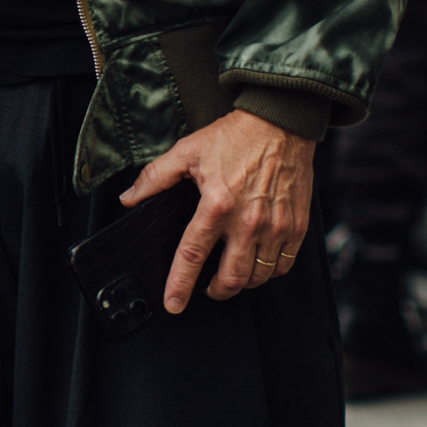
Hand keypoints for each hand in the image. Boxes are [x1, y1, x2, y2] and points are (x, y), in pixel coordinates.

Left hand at [121, 109, 316, 312]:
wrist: (281, 122)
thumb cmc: (236, 136)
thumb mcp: (188, 151)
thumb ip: (155, 177)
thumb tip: (129, 197)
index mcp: (216, 205)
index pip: (192, 255)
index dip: (180, 285)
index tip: (173, 304)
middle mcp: (247, 221)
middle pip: (231, 278)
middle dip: (217, 291)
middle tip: (208, 289)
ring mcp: (275, 226)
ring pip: (258, 276)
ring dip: (242, 282)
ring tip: (232, 274)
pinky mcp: (297, 225)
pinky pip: (283, 264)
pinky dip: (269, 272)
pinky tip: (259, 263)